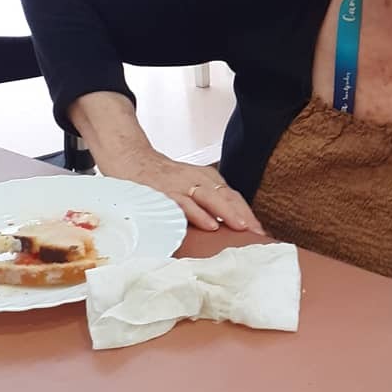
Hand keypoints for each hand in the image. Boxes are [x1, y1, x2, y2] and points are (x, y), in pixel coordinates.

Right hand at [114, 153, 264, 234]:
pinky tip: (210, 224)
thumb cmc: (163, 178)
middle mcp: (197, 179)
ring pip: (210, 198)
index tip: (260, 231)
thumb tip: (227, 226)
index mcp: (207, 178)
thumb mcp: (190, 185)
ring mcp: (181, 184)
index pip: (233, 196)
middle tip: (256, 232)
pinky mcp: (164, 191)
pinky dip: (198, 213)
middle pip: (226, 196)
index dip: (247, 213)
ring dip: (226, 212)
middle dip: (243, 215)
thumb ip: (207, 201)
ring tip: (240, 227)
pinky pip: (185, 203)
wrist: (131, 159)